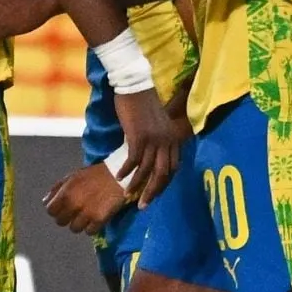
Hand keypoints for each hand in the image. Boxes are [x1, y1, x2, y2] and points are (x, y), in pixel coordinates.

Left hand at [44, 163, 128, 233]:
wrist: (117, 177)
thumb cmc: (93, 176)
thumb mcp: (72, 177)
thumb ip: (57, 189)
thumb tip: (45, 202)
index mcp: (65, 193)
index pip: (50, 211)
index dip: (56, 210)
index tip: (62, 209)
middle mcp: (74, 204)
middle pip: (60, 222)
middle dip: (66, 217)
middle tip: (75, 212)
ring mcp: (87, 214)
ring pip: (74, 229)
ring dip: (79, 223)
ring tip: (86, 215)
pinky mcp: (99, 220)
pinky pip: (89, 232)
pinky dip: (91, 227)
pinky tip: (95, 218)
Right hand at [111, 88, 185, 207]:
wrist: (135, 85)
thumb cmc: (143, 102)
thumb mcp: (156, 122)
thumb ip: (156, 137)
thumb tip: (148, 151)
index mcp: (173, 138)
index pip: (172, 168)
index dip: (163, 184)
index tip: (153, 194)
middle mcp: (167, 141)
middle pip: (163, 174)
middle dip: (153, 192)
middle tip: (143, 206)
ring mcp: (154, 139)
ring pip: (148, 170)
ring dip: (137, 185)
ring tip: (127, 194)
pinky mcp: (139, 136)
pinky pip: (134, 160)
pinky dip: (126, 170)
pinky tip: (118, 176)